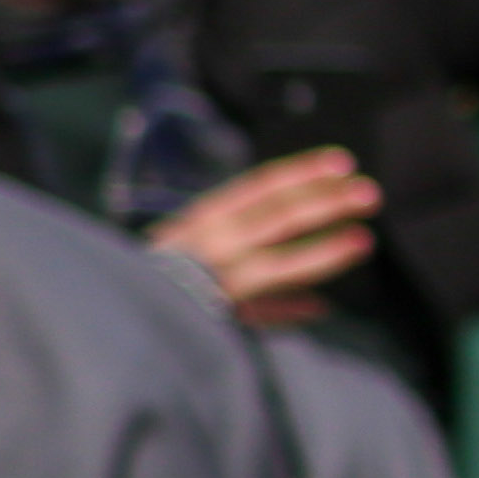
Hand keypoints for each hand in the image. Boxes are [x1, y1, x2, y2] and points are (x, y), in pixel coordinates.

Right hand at [151, 150, 379, 327]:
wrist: (109, 309)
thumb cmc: (159, 275)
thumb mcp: (196, 250)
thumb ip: (246, 245)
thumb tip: (313, 280)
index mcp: (204, 218)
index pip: (259, 187)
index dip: (302, 173)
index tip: (342, 162)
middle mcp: (207, 243)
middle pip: (275, 216)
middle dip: (324, 202)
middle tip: (369, 193)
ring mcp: (209, 280)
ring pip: (274, 264)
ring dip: (321, 252)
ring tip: (362, 240)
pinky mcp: (208, 315)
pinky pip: (255, 313)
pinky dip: (286, 311)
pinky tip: (321, 308)